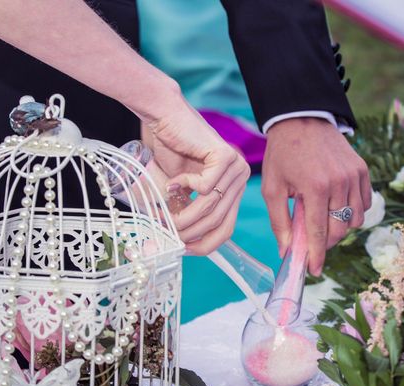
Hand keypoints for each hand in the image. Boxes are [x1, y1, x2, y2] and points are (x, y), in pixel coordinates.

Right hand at [142, 91, 249, 254]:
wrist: (165, 117)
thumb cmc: (172, 152)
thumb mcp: (181, 192)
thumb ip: (186, 214)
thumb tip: (180, 245)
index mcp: (234, 189)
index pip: (226, 228)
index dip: (205, 244)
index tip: (183, 249)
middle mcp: (240, 179)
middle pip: (219, 221)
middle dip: (189, 232)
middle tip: (167, 232)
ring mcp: (236, 167)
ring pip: (211, 207)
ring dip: (182, 214)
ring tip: (162, 213)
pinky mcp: (225, 156)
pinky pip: (204, 187)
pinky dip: (183, 187)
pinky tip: (172, 180)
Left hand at [262, 117, 370, 275]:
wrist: (301, 119)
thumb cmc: (283, 154)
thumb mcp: (272, 187)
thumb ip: (279, 221)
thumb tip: (286, 251)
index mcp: (315, 187)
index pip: (318, 232)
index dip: (316, 255)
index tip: (314, 270)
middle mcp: (339, 183)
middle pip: (339, 230)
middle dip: (325, 243)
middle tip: (311, 242)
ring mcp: (354, 176)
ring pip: (355, 220)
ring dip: (339, 228)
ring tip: (322, 220)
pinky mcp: (363, 171)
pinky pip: (364, 204)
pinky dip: (353, 212)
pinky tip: (336, 207)